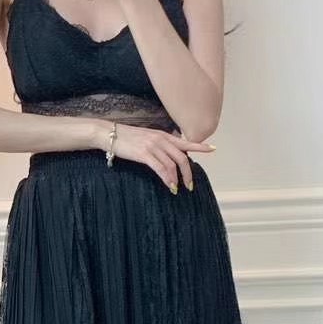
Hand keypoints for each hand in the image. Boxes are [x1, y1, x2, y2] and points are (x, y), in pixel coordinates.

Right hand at [98, 122, 215, 190]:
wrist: (109, 134)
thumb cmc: (126, 138)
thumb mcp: (147, 137)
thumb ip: (159, 144)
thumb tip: (168, 155)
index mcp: (163, 135)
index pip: (186, 141)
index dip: (200, 146)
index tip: (213, 149)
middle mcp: (161, 139)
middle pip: (182, 158)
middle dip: (188, 173)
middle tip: (190, 185)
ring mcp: (153, 146)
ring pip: (172, 165)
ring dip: (177, 179)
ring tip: (177, 189)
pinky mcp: (144, 154)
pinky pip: (161, 168)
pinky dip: (167, 179)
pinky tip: (170, 186)